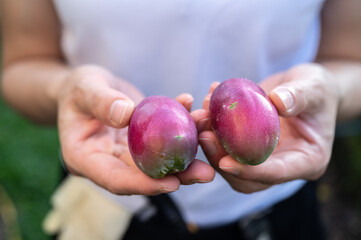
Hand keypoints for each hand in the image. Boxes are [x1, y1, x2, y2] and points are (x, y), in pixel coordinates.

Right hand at [57, 65, 213, 194]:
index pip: (115, 179)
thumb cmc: (79, 86)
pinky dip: (181, 129)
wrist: (87, 86)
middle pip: (143, 176)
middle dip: (177, 176)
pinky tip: (197, 114)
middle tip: (207, 174)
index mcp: (86, 159)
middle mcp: (109, 162)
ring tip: (212, 143)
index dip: (144, 184)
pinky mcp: (141, 141)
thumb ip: (100, 101)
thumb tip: (126, 115)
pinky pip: (163, 139)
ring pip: (158, 161)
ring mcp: (126, 153)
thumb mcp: (84, 87)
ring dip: (187, 155)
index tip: (172, 183)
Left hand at [195, 63, 339, 192]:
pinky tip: (207, 102)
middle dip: (222, 159)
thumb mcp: (315, 86)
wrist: (304, 88)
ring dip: (212, 143)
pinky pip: (226, 144)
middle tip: (204, 135)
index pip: (276, 173)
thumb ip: (300, 95)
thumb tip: (279, 102)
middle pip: (248, 176)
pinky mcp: (247, 146)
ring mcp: (263, 158)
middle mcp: (283, 165)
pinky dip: (213, 127)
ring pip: (232, 163)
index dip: (250, 171)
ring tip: (202, 115)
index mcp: (307, 161)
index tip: (225, 162)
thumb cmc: (317, 88)